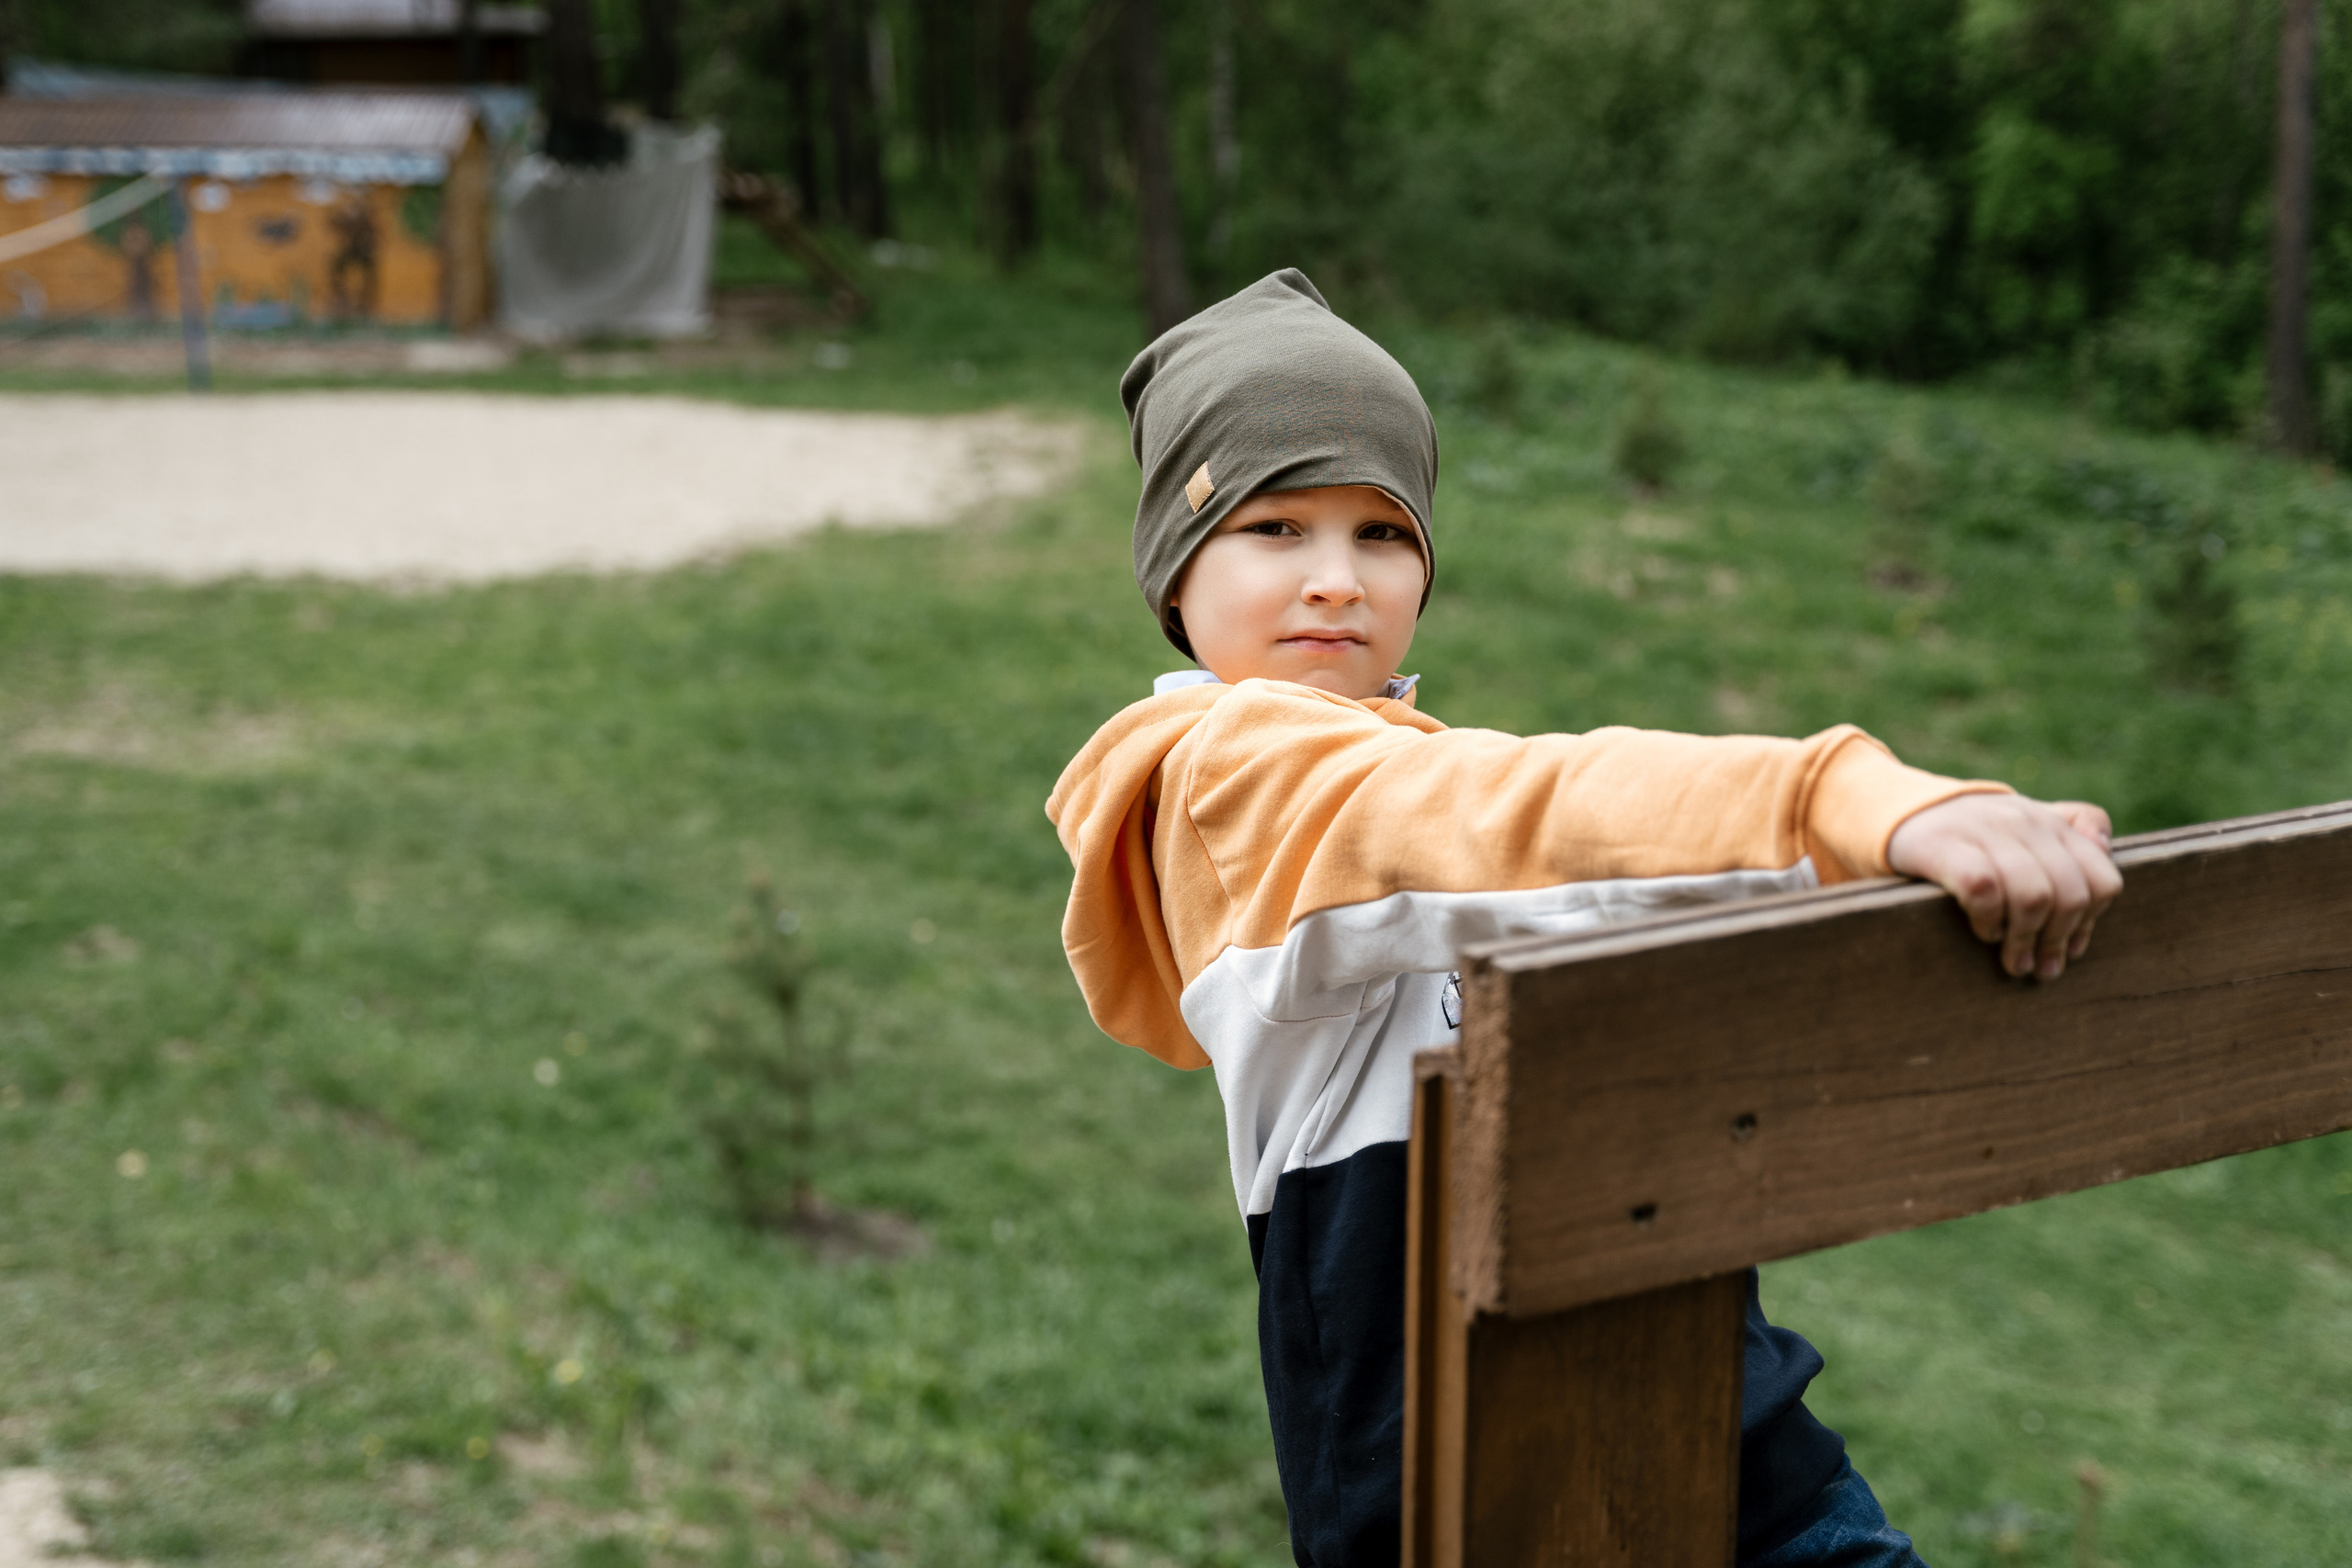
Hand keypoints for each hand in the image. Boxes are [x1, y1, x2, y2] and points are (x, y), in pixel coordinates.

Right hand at [1886, 794, 2121, 980]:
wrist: (1904, 814)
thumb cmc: (1975, 837)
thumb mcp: (2029, 827)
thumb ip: (2076, 833)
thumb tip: (2106, 863)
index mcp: (2053, 823)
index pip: (2102, 878)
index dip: (2091, 922)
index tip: (2070, 948)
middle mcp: (2026, 821)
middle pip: (2070, 894)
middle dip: (2058, 940)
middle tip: (2040, 968)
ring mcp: (1986, 831)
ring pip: (2033, 896)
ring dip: (2025, 939)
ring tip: (2013, 961)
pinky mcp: (1945, 846)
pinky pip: (1984, 889)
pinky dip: (1989, 919)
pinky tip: (1984, 930)